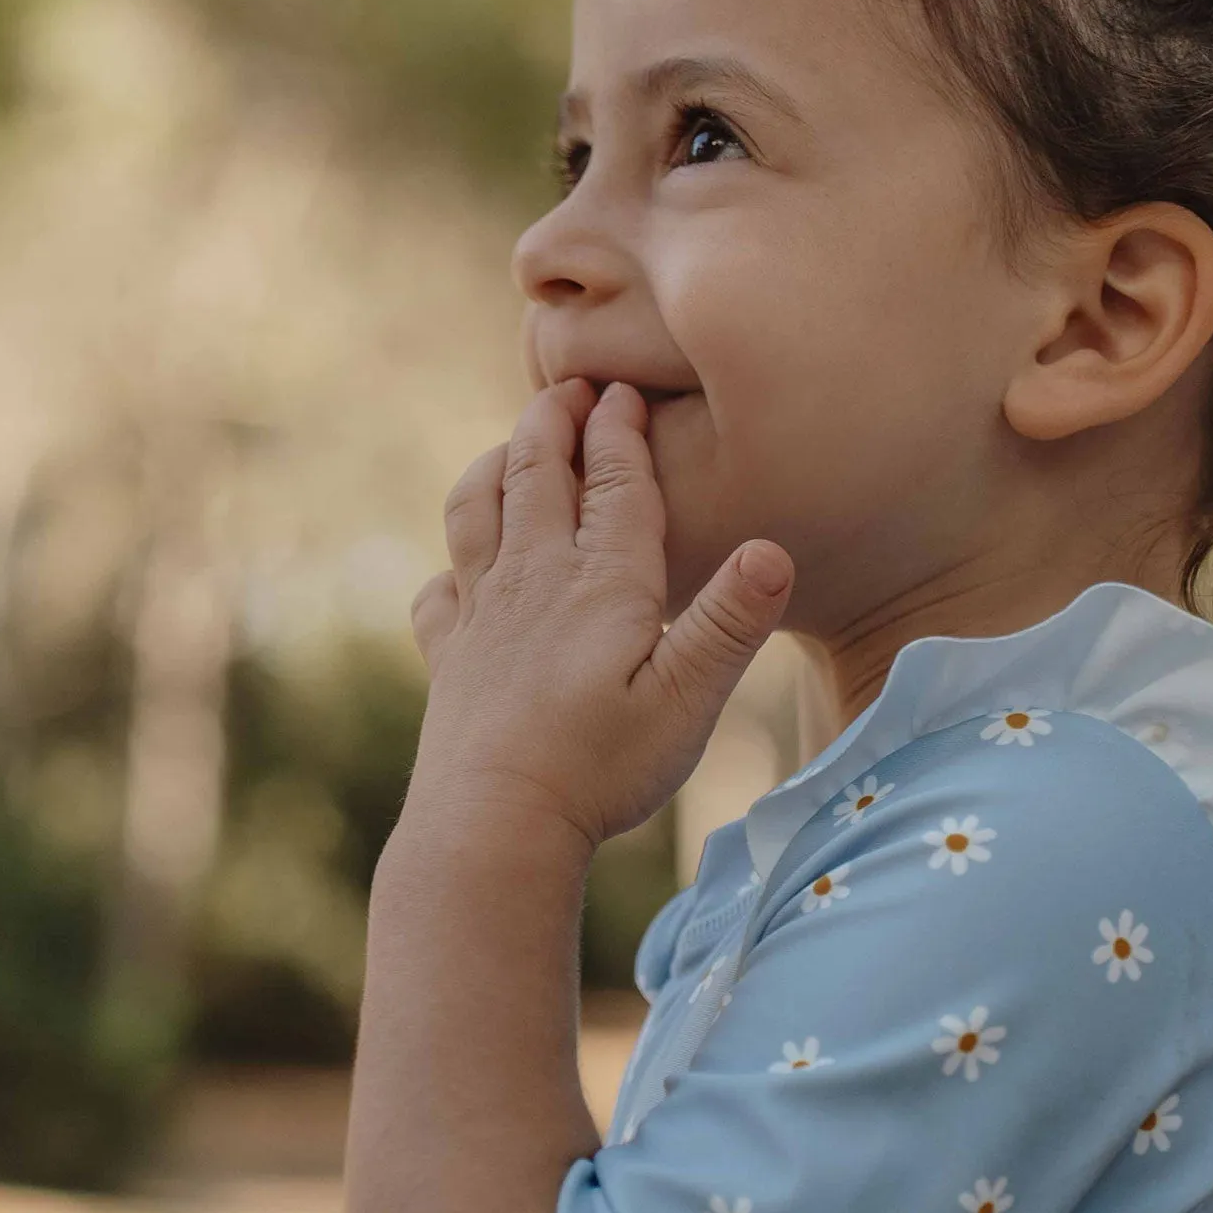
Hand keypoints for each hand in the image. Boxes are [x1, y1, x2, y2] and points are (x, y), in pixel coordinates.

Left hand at [406, 377, 793, 849]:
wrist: (493, 824)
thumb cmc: (601, 767)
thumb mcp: (687, 700)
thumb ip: (729, 623)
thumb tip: (773, 549)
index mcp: (601, 582)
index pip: (614, 483)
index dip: (620, 429)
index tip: (623, 388)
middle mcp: (534, 580)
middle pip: (537, 474)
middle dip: (553, 421)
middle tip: (567, 387)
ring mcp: (481, 615)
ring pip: (477, 512)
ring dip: (494, 467)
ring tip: (511, 449)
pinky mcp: (448, 658)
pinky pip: (438, 592)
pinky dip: (450, 567)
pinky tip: (458, 574)